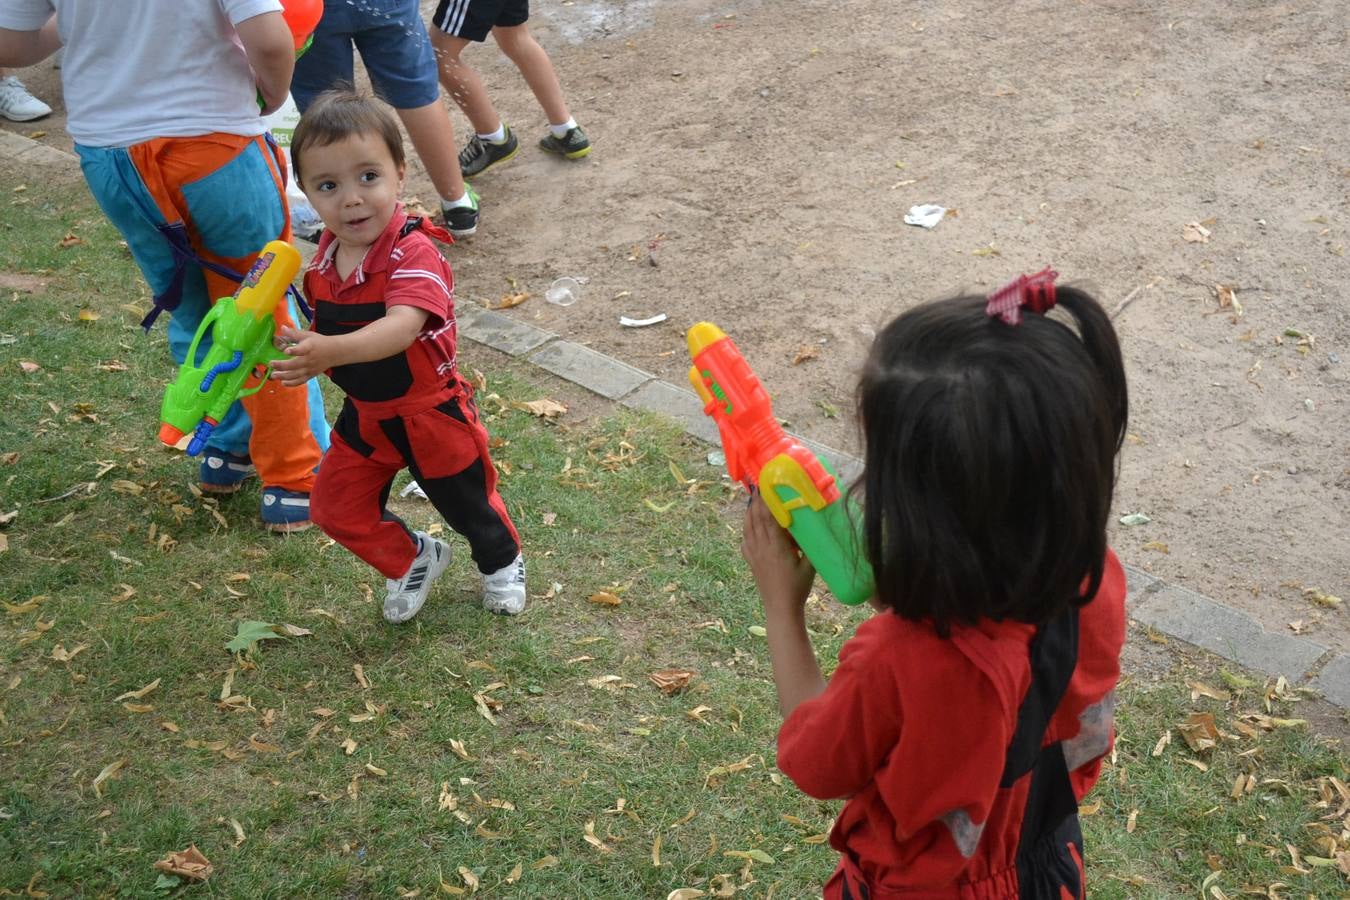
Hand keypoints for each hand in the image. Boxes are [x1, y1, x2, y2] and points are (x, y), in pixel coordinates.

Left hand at [269, 325, 332, 386]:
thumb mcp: (307, 335)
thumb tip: (282, 327)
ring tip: (273, 375)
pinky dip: (292, 383)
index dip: (294, 351)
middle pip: (295, 364)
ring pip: (296, 374)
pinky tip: (283, 382)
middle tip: (271, 364)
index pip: (302, 349)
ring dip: (284, 376)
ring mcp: (310, 369)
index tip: (286, 351)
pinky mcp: (311, 375)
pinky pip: (301, 381)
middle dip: (282, 365)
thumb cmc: (319, 342)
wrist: (334, 353)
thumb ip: (294, 333)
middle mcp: (310, 359)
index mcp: (309, 347)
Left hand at [741, 489, 815, 617]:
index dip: (767, 502)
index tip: (767, 488)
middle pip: (756, 519)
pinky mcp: (751, 562)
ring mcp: (754, 555)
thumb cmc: (798, 588)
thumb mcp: (810, 566)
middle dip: (757, 502)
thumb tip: (816, 528)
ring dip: (749, 512)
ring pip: (748, 528)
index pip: (769, 518)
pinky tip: (747, 525)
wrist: (780, 608)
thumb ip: (811, 547)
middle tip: (758, 487)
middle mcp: (762, 548)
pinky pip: (745, 541)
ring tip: (752, 500)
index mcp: (776, 546)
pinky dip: (745, 529)